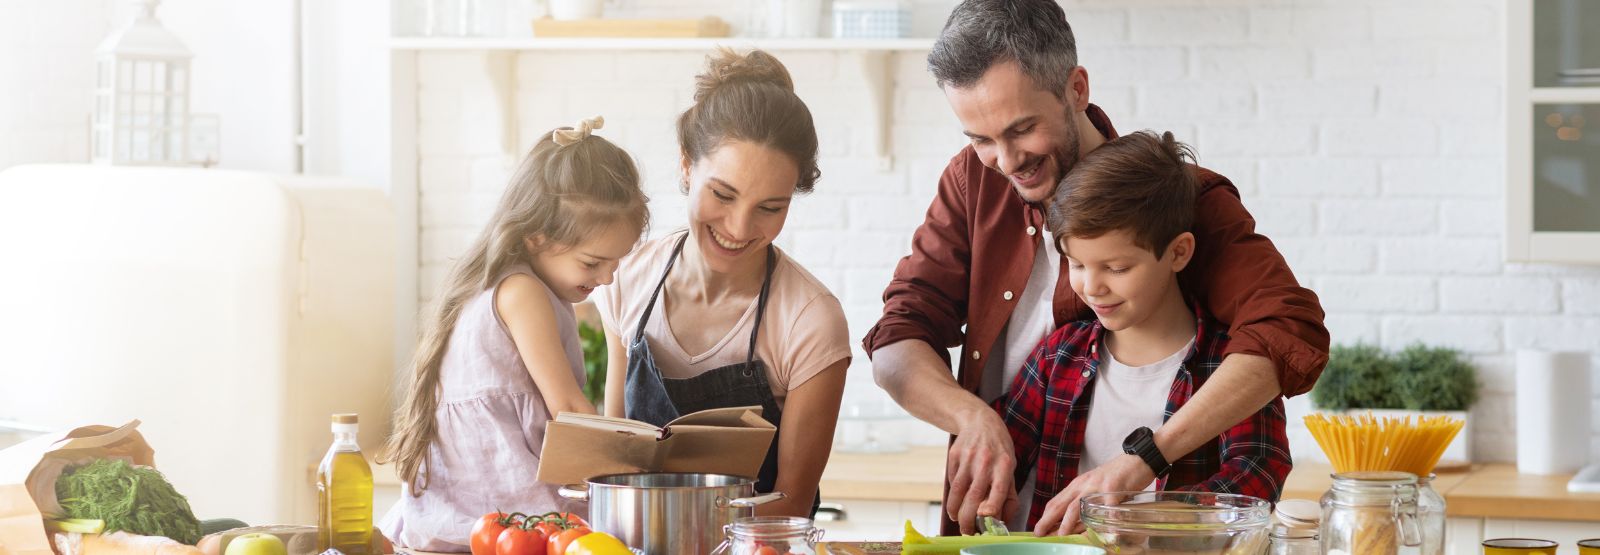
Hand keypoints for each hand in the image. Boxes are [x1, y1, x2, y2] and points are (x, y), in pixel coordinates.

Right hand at [945, 408, 1017, 534]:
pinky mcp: (954, 455)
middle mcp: (986, 461)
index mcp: (1004, 466)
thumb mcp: (1011, 467)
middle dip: (967, 518)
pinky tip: (956, 499)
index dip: (991, 508)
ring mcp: (968, 458)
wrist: (979, 421)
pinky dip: (952, 494)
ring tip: (957, 519)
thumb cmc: (999, 450)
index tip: (985, 520)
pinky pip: (950, 480)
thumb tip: (1003, 520)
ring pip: (957, 491)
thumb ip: (1009, 494)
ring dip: (955, 510)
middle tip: (967, 530)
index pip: (998, 491)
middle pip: (973, 495)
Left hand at [1033, 454, 1154, 535]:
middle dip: (1048, 520)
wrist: (1137, 459)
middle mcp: (1084, 486)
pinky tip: (1105, 532)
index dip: (1045, 516)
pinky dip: (1106, 521)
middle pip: (1062, 505)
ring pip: (1078, 507)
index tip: (1037, 529)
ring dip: (1068, 523)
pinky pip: (1108, 508)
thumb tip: (1075, 524)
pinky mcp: (1114, 487)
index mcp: (1078, 485)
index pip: (1056, 502)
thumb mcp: (1095, 487)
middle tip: (1040, 534)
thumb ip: (1085, 502)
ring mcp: (1098, 487)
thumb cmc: (1116, 476)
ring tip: (1063, 536)